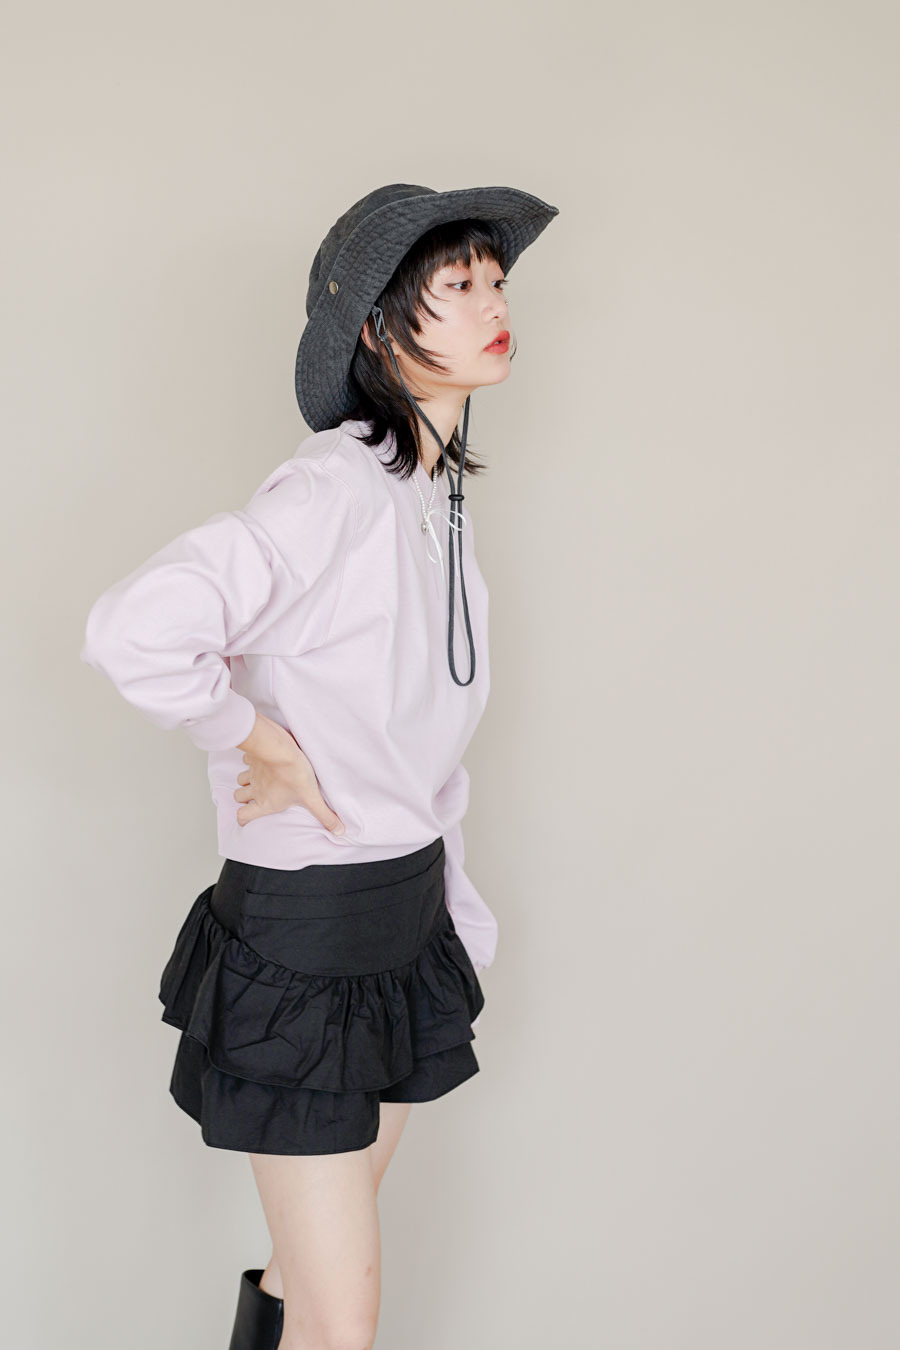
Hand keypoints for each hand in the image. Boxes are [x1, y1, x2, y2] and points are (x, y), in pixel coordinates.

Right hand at [233, 712, 345, 833]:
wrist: (281, 749)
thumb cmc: (294, 773)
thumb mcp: (312, 798)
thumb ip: (324, 815)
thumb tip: (338, 831)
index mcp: (266, 802)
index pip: (243, 816)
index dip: (243, 818)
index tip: (247, 818)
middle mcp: (256, 789)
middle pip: (238, 797)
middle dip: (245, 797)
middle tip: (256, 796)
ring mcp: (252, 772)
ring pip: (241, 779)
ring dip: (248, 780)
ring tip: (260, 778)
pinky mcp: (253, 757)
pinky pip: (246, 760)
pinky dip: (251, 761)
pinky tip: (262, 759)